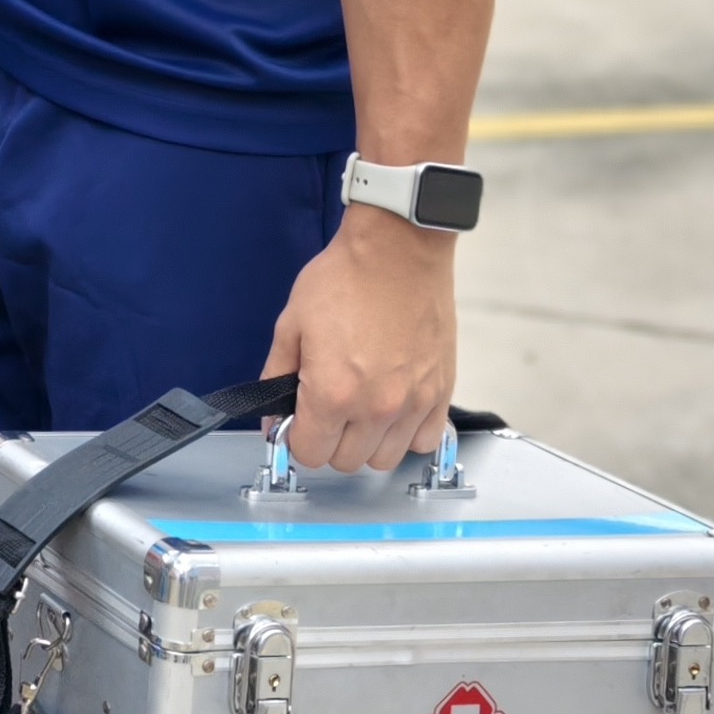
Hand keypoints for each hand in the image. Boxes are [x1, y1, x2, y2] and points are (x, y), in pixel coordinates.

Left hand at [263, 208, 457, 471]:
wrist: (397, 252)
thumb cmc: (343, 280)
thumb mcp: (291, 325)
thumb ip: (276, 378)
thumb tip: (273, 420)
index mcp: (332, 392)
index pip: (309, 453)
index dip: (297, 438)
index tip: (298, 420)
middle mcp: (376, 408)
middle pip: (345, 461)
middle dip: (328, 440)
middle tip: (325, 408)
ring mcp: (413, 403)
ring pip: (384, 458)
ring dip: (366, 441)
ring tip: (359, 407)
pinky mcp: (441, 393)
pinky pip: (424, 440)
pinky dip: (406, 433)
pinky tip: (392, 407)